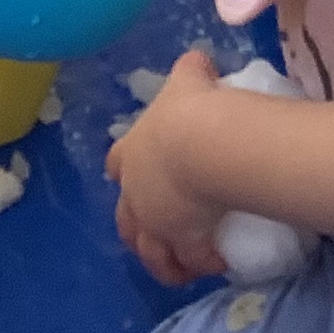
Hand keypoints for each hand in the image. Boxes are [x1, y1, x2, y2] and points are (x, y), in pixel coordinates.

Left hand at [104, 50, 230, 284]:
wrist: (203, 145)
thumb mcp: (188, 81)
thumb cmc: (190, 111)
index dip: (125, 168)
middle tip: (160, 233)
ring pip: (149, 251)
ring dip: (164, 262)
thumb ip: (191, 71)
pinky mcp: (180, 241)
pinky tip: (216, 264)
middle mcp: (136, 193)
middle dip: (138, 228)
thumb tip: (201, 62)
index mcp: (132, 153)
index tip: (134, 174)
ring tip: (184, 270)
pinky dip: (199, 264)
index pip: (117, 163)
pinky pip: (188, 260)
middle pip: (126, 219)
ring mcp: (154, 221)